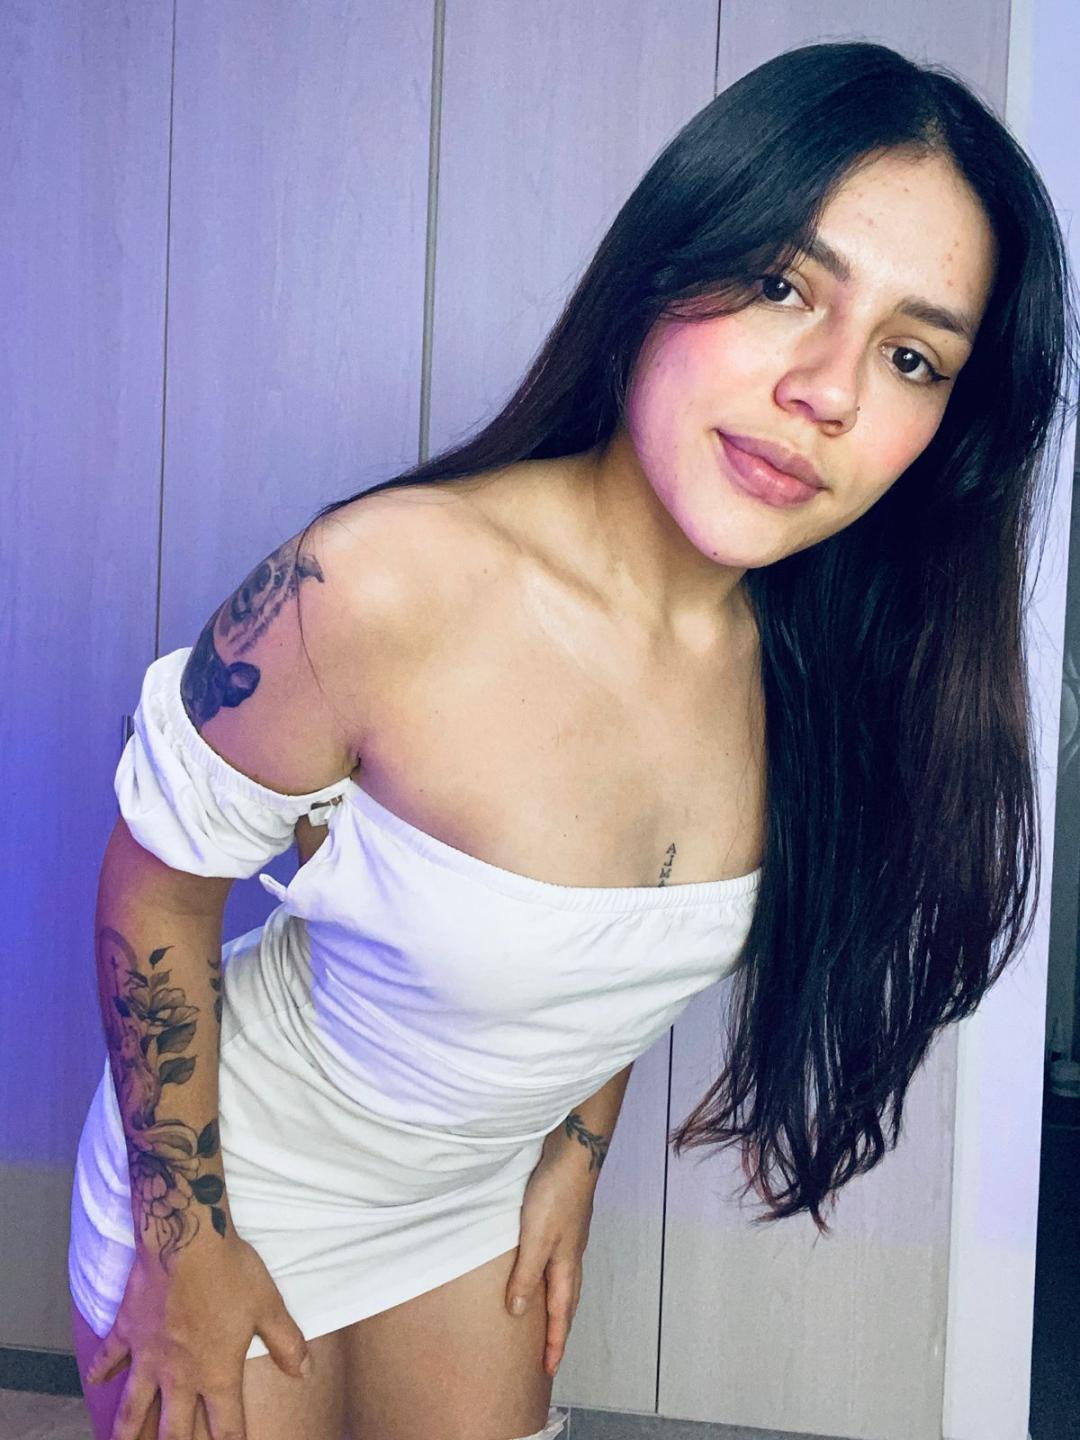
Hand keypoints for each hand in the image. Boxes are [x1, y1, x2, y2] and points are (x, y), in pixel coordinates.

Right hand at [84, 1234, 311, 1439]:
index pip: (226, 1427)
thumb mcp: (268, 1306)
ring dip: (125, 1433)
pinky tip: (94, 1383)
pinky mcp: (126, 1331)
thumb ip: (286, 1343)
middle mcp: (178, 1375)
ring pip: (131, 1408)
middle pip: (173, 1430)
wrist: (186, 1240)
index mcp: (215, 1374)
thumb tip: (304, 1372)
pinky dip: (100, 1372)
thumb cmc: (231, 1272)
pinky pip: (109, 1358)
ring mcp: (148, 1356)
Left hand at [504, 1151, 595, 1378]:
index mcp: (566, 1266)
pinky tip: (538, 1269)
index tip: (550, 1371)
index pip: (562, 1315)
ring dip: (555, 1303)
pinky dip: (549, 1277)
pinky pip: (555, 1261)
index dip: (555, 1343)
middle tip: (550, 1353)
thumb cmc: (555, 1195)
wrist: (573, 1154)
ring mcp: (568, 1238)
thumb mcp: (535, 1240)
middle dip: (559, 1329)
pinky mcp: (561, 1221)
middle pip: (567, 1302)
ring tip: (544, 1318)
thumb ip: (526, 1276)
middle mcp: (570, 1256)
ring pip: (562, 1281)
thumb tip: (518, 1314)